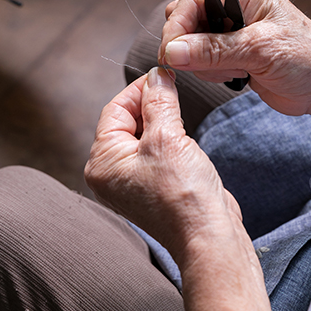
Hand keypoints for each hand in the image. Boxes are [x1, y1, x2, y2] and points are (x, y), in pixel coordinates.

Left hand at [86, 67, 278, 310]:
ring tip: (180, 116)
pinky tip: (184, 140)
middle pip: (126, 121)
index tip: (163, 74)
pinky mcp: (152, 187)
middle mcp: (110, 172)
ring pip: (142, 135)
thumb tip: (157, 75)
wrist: (208, 236)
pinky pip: (154, 152)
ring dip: (161, 121)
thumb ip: (158, 100)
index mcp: (102, 161)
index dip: (140, 88)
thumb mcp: (167, 136)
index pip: (115, 109)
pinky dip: (168, 139)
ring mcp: (130, 182)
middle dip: (151, 104)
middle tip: (174, 90)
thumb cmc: (183, 192)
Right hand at [159, 0, 310, 117]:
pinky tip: (236, 75)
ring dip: (204, 62)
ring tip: (235, 70)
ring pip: (191, 40)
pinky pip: (202, 58)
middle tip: (203, 65)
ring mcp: (233, 28)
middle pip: (188, 17)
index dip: (179, 25)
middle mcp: (236, 4)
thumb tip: (173, 52)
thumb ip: (212, 50)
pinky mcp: (232, 49)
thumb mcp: (259, 51)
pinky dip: (210, 71)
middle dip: (190, 45)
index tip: (172, 53)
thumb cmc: (308, 60)